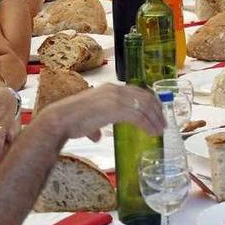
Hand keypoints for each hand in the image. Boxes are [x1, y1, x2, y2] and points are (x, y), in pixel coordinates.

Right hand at [41, 84, 165, 140]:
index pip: (137, 91)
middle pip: (144, 96)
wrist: (61, 119)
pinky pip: (138, 116)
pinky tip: (152, 132)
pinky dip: (148, 124)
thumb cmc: (72, 120)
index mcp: (110, 88)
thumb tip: (96, 136)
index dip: (150, 101)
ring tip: (160, 129)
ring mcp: (116, 98)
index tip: (157, 112)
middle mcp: (115, 90)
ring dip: (155, 119)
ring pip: (144, 106)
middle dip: (156, 110)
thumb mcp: (89, 119)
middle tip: (163, 122)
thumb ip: (95, 126)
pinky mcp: (115, 109)